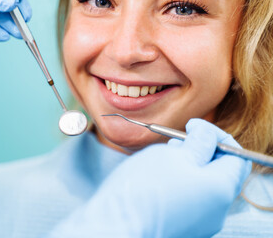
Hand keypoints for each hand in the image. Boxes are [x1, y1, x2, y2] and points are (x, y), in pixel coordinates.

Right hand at [49, 119, 251, 237]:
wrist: (115, 225)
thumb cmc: (141, 189)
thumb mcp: (173, 153)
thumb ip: (199, 140)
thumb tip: (206, 132)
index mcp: (220, 189)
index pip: (236, 155)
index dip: (216, 135)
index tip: (194, 126)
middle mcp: (217, 210)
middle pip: (220, 170)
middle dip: (202, 149)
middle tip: (178, 140)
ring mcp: (200, 221)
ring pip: (204, 184)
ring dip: (190, 164)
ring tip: (166, 156)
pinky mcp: (184, 226)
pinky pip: (192, 199)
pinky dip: (182, 182)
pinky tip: (161, 175)